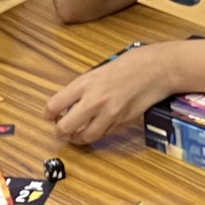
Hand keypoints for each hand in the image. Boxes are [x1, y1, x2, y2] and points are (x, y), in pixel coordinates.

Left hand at [45, 43, 173, 144]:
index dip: (48, 114)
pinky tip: (94, 128)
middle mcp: (95, 101)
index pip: (54, 105)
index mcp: (85, 84)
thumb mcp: (97, 72)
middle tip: (59, 130)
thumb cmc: (128, 66)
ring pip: (85, 137)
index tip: (48, 116)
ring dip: (77, 138)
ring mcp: (109, 114)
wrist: (156, 70)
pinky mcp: (122, 123)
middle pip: (65, 127)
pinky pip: (103, 135)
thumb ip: (81, 89)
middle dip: (59, 131)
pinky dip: (96, 134)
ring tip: (75, 134)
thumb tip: (65, 105)